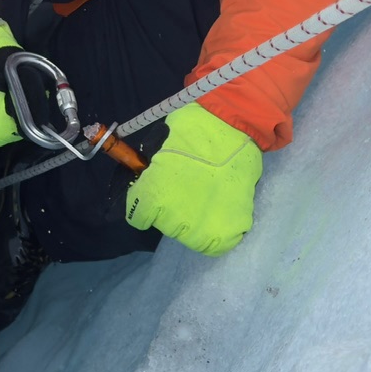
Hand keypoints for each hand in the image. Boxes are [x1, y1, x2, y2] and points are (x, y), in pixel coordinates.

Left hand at [123, 103, 261, 254]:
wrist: (231, 127)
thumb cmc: (191, 130)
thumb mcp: (157, 149)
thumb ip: (150, 174)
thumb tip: (145, 183)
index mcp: (152, 197)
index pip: (138, 217)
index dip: (147, 202)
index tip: (157, 191)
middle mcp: (173, 219)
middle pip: (166, 226)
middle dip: (173, 210)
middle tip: (188, 190)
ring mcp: (203, 229)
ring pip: (190, 238)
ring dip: (194, 223)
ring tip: (206, 199)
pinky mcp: (230, 232)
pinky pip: (217, 244)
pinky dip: (218, 232)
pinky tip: (221, 211)